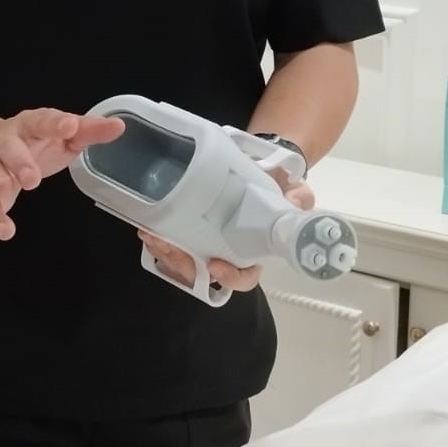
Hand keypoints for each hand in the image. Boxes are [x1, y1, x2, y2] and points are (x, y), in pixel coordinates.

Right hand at [0, 108, 124, 239]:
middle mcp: (5, 141)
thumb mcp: (60, 135)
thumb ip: (87, 131)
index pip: (42, 121)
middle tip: (32, 178)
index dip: (56, 123)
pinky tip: (5, 230)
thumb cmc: (30, 143)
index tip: (70, 126)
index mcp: (30, 124)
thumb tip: (118, 126)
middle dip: (20, 161)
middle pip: (9, 147)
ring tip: (6, 191)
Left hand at [137, 165, 315, 292]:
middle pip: (203, 273)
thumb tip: (293, 201)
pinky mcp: (191, 230)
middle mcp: (229, 253)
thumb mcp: (296, 191)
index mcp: (255, 251)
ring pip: (183, 262)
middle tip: (165, 244)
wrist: (261, 169)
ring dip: (164, 251)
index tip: (214, 265)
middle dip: (181, 263)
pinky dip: (158, 238)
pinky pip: (172, 243)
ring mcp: (208, 243)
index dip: (231, 277)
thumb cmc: (279, 188)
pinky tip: (148, 226)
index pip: (244, 277)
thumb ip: (298, 198)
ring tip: (150, 234)